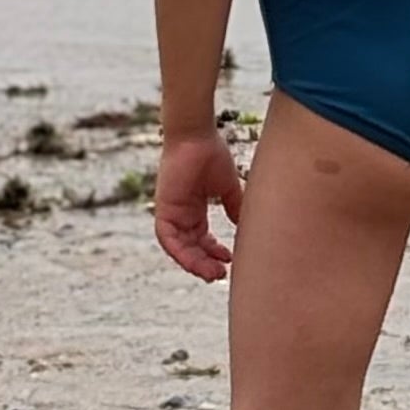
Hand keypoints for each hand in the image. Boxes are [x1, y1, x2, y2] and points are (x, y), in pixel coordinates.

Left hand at [154, 128, 244, 281]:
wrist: (196, 135)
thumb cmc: (211, 153)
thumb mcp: (228, 187)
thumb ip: (235, 207)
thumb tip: (246, 227)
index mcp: (194, 209)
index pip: (202, 239)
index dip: (214, 252)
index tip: (230, 260)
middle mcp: (181, 214)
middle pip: (191, 247)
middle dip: (206, 263)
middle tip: (222, 274)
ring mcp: (171, 213)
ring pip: (180, 248)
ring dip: (195, 263)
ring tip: (213, 273)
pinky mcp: (164, 210)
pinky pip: (168, 239)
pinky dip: (181, 253)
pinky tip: (196, 261)